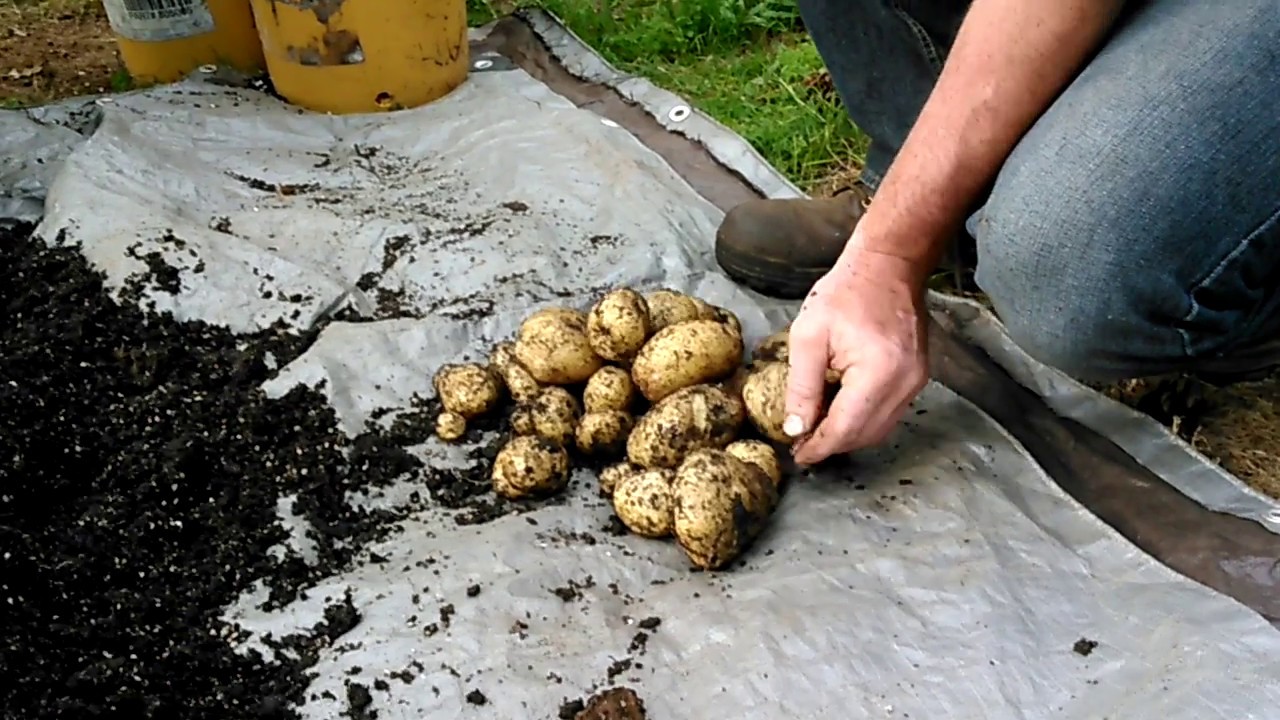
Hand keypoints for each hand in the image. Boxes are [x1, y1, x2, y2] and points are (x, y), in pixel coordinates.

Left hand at [783, 243, 930, 465]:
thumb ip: (801, 386)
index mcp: (877, 372)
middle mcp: (904, 383)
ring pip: (880, 429)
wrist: (887, 265)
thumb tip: (796, 428)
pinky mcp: (917, 377)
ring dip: (848, 435)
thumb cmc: (846, 292)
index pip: (846, 428)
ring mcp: (916, 381)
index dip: (819, 447)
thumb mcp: (808, 336)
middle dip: (832, 445)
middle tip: (802, 444)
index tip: (798, 455)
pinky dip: (863, 420)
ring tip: (817, 430)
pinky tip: (840, 411)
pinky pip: (889, 413)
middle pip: (865, 435)